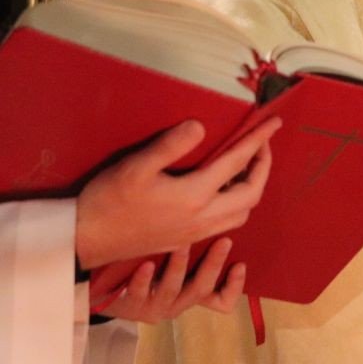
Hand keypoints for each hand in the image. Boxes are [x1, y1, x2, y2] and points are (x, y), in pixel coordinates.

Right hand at [76, 117, 280, 269]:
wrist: (87, 240)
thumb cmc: (109, 200)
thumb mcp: (137, 166)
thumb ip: (171, 145)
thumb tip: (201, 126)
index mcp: (195, 196)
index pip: (238, 163)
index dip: (259, 140)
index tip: (274, 123)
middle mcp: (204, 217)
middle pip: (251, 193)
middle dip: (263, 166)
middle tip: (262, 144)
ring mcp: (197, 232)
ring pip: (242, 213)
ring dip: (252, 188)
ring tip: (247, 166)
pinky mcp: (187, 239)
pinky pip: (226, 222)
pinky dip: (236, 203)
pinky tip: (224, 191)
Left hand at [97, 237, 246, 322]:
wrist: (103, 285)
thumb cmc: (145, 266)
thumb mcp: (172, 263)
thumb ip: (193, 246)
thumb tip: (218, 214)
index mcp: (190, 294)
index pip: (221, 301)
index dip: (234, 287)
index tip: (240, 264)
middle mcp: (176, 303)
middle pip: (201, 289)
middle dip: (214, 264)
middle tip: (224, 240)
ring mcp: (153, 306)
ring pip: (172, 290)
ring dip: (179, 266)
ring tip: (182, 244)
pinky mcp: (129, 306)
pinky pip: (138, 293)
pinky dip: (143, 279)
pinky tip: (146, 264)